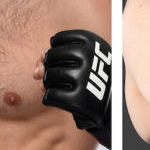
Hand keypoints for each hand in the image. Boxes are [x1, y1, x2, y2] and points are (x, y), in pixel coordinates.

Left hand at [42, 29, 111, 147]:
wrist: (112, 110)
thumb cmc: (92, 79)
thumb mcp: (84, 60)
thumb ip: (57, 56)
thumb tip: (37, 72)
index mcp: (94, 43)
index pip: (59, 39)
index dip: (53, 49)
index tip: (58, 58)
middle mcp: (91, 57)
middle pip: (51, 56)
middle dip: (48, 66)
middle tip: (56, 75)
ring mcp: (85, 78)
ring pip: (48, 75)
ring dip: (48, 83)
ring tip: (60, 87)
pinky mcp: (79, 99)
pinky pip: (50, 95)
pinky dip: (50, 98)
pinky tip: (60, 100)